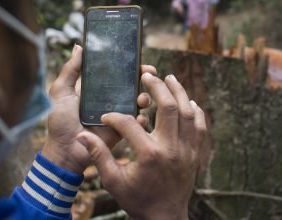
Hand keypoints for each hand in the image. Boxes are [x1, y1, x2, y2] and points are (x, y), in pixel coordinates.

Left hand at [42, 44, 155, 173]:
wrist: (65, 150)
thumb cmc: (60, 122)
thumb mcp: (61, 92)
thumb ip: (70, 70)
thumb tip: (79, 47)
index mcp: (98, 89)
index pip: (117, 73)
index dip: (129, 66)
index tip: (139, 60)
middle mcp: (110, 100)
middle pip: (133, 85)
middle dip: (145, 78)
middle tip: (150, 72)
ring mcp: (118, 115)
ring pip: (139, 102)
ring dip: (145, 97)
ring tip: (143, 99)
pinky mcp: (122, 130)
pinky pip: (137, 123)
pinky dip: (142, 119)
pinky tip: (140, 117)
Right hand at [77, 73, 207, 219]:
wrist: (165, 217)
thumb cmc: (138, 200)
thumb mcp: (113, 181)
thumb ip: (99, 156)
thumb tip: (82, 135)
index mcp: (148, 154)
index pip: (129, 124)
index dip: (114, 117)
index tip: (106, 116)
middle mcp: (171, 148)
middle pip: (168, 107)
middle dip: (157, 87)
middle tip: (148, 76)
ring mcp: (186, 150)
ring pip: (187, 112)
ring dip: (179, 92)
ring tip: (170, 78)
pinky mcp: (195, 153)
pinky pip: (200, 127)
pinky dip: (195, 112)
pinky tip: (189, 101)